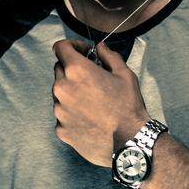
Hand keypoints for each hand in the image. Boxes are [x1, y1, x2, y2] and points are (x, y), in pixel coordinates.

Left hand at [52, 39, 148, 166]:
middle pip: (59, 70)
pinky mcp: (61, 129)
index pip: (60, 47)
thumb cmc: (128, 107)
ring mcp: (59, 110)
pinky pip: (63, 115)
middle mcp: (62, 88)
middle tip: (92, 79)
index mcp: (76, 70)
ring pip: (60, 94)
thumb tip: (100, 48)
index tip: (83, 52)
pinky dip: (72, 113)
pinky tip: (90, 118)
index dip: (72, 46)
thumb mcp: (125, 74)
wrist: (129, 143)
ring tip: (93, 102)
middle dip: (73, 70)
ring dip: (72, 93)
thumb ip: (109, 56)